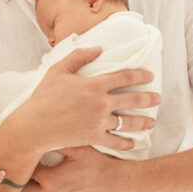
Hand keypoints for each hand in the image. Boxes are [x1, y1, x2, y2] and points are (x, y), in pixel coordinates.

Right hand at [10, 47, 159, 155]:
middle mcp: (101, 103)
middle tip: (158, 98)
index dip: (140, 76)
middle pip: (133, 100)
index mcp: (95, 84)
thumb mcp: (58, 70)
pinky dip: (126, 143)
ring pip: (128, 123)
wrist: (34, 125)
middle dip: (149, 99)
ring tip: (152, 122)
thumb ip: (79, 56)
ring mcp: (99, 122)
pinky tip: (133, 143)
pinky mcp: (94, 138)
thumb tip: (98, 48)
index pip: (125, 77)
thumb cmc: (43, 96)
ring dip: (143, 122)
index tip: (150, 77)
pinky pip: (115, 142)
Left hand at [24, 145, 135, 191]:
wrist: (117, 182)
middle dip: (28, 175)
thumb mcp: (76, 148)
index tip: (27, 154)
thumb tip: (41, 133)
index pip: (27, 170)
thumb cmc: (99, 164)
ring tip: (41, 173)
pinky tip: (52, 184)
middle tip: (31, 163)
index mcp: (51, 180)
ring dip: (35, 186)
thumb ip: (56, 141)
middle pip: (26, 186)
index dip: (27, 161)